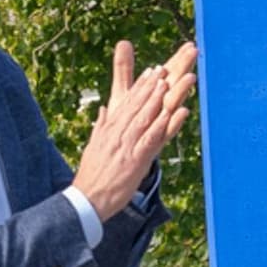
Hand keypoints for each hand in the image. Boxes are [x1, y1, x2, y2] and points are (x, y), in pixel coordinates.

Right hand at [71, 38, 198, 213]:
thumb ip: (101, 126)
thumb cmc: (92, 175)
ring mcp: (127, 146)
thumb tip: (104, 110)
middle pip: (137, 105)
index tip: (152, 71)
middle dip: (152, 86)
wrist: (87, 198)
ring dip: (159, 99)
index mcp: (109, 129)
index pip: (127, 103)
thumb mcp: (94, 145)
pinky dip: (166, 124)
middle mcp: (118, 133)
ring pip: (146, 117)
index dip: (141, 86)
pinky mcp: (136, 160)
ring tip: (170, 82)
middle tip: (164, 68)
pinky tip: (179, 113)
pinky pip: (153, 139)